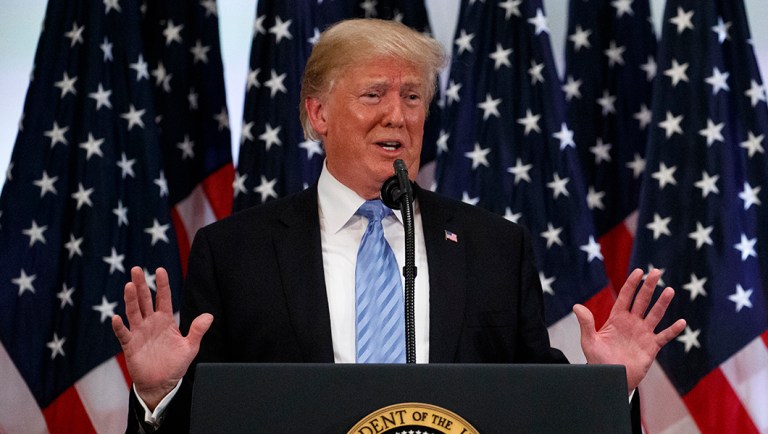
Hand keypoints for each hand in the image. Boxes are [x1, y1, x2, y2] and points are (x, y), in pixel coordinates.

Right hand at [111, 267, 212, 409]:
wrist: (161, 383)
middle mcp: (151, 322)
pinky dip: (119, 326)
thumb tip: (209, 316)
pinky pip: (123, 334)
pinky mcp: (130, 345)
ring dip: (131, 299)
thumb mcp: (190, 347)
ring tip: (128, 285)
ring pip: (133, 312)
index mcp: (166, 320)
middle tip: (137, 269)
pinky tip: (116, 318)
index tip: (160, 270)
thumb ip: (197, 331)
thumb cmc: (175, 364)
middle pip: (145, 300)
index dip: (162, 284)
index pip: (164, 298)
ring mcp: (139, 332)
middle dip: (141, 285)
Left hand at [573, 268, 685, 391]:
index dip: (631, 284)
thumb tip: (577, 306)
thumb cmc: (598, 361)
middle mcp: (632, 323)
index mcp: (617, 319)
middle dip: (649, 287)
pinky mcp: (651, 347)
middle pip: (642, 301)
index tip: (638, 271)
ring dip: (662, 303)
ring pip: (655, 315)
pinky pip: (664, 336)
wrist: (610, 379)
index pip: (626, 297)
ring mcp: (643, 334)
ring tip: (669, 290)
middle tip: (656, 272)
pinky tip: (681, 322)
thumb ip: (586, 324)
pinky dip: (672, 330)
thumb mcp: (589, 341)